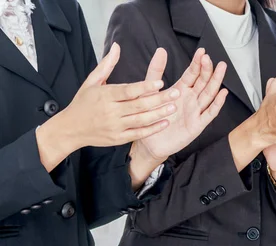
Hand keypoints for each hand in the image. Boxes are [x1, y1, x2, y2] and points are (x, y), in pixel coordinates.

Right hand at [38, 43, 179, 152]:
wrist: (70, 129)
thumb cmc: (82, 103)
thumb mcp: (91, 82)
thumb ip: (107, 65)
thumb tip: (116, 46)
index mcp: (105, 95)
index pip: (128, 90)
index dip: (145, 87)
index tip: (160, 82)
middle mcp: (110, 111)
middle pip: (139, 105)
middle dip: (159, 99)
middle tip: (176, 93)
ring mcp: (115, 126)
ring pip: (141, 120)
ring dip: (159, 114)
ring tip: (173, 107)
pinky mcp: (118, 138)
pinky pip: (138, 134)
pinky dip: (152, 129)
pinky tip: (164, 123)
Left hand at [132, 48, 228, 163]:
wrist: (149, 142)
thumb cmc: (150, 118)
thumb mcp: (149, 91)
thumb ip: (156, 71)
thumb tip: (161, 50)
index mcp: (180, 90)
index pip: (192, 73)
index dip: (197, 63)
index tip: (202, 51)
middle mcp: (190, 99)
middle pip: (203, 82)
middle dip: (207, 70)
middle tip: (210, 59)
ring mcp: (195, 111)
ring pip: (208, 94)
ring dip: (215, 82)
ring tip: (221, 69)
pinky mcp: (197, 125)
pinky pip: (209, 113)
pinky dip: (217, 104)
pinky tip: (222, 93)